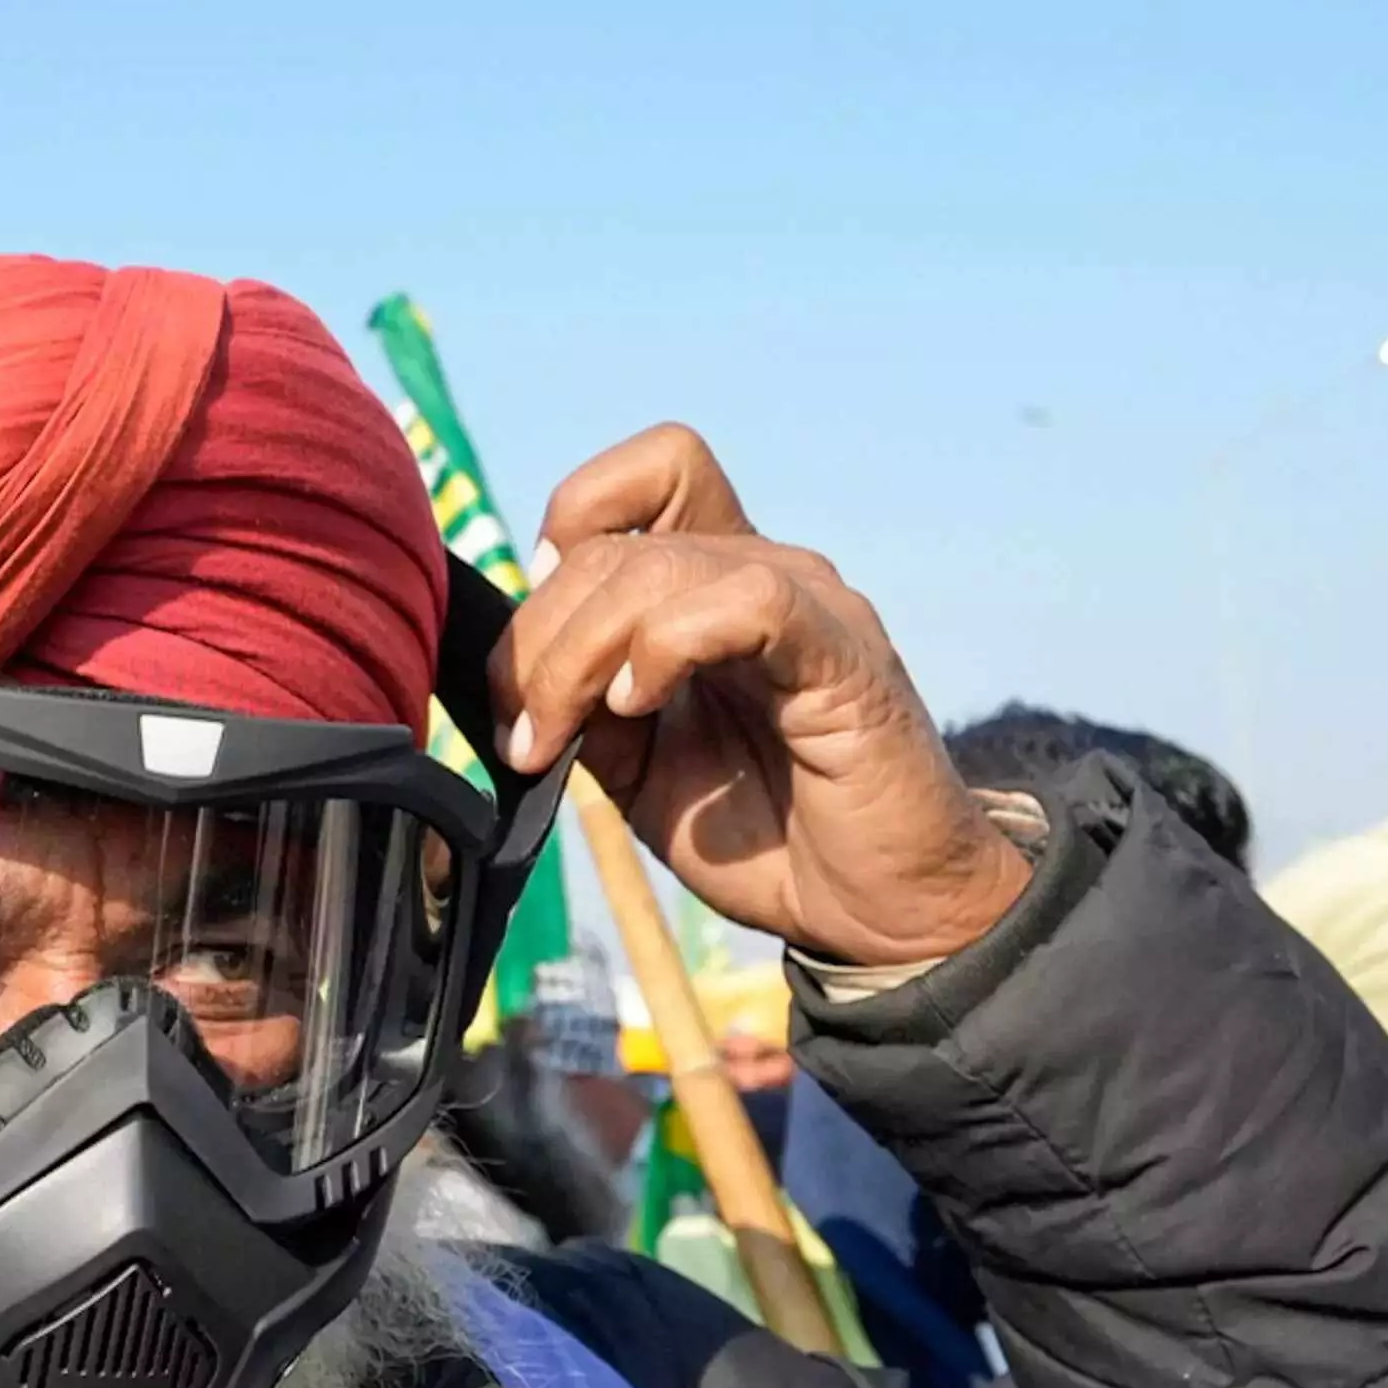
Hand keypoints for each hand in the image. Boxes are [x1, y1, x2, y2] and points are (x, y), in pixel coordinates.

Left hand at [492, 425, 1027, 966]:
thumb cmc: (767, 837)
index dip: (571, 528)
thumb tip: (512, 675)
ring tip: (564, 737)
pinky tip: (639, 706)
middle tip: (528, 734)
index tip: (539, 636)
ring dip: (579, 655)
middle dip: (538, 640)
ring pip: (658, 566)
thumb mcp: (640, 770)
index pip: (647, 475)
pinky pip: (747, 600)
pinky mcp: (842, 654)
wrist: (875, 912)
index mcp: (717, 587)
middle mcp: (764, 574)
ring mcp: (809, 604)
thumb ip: (584, 708)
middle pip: (615, 542)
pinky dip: (666, 646)